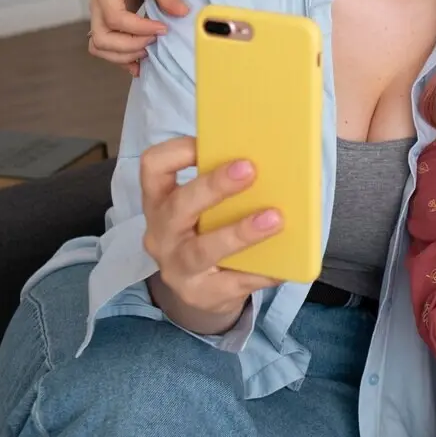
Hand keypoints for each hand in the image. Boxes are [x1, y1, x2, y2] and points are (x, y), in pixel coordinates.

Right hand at [88, 0, 199, 74]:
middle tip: (155, 42)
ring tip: (149, 52)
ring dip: (123, 55)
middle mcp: (97, 4)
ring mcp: (100, 15)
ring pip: (99, 46)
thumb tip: (181, 13)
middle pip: (101, 38)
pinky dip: (121, 57)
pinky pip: (106, 47)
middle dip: (129, 46)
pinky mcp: (108, 23)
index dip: (140, 29)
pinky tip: (140, 62)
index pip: (116, 19)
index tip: (163, 28)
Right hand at [139, 136, 282, 335]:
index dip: (176, 152)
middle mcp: (162, 233)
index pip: (153, 168)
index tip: (206, 141)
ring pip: (201, 250)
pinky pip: (232, 283)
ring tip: (274, 219)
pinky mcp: (200, 294)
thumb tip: (272, 158)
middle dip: (213, 187)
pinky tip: (282, 264)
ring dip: (240, 233)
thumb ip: (222, 188)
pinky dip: (259, 271)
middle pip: (178, 207)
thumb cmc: (209, 232)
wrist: (202, 289)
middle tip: (249, 169)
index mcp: (161, 201)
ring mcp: (177, 268)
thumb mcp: (204, 209)